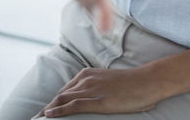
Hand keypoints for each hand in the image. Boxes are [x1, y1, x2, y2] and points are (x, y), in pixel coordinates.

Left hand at [32, 66, 156, 117]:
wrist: (146, 81)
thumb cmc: (131, 85)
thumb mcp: (109, 84)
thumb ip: (98, 89)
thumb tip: (93, 101)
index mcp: (88, 74)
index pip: (64, 90)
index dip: (52, 103)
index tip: (43, 114)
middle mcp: (86, 79)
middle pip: (60, 95)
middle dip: (46, 109)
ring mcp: (91, 89)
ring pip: (62, 100)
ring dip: (47, 111)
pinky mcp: (97, 100)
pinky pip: (72, 105)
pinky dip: (59, 111)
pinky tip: (48, 117)